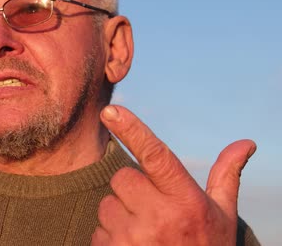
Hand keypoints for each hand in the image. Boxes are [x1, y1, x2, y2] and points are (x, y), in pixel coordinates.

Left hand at [92, 105, 255, 245]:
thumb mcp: (222, 215)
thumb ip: (226, 176)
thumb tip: (245, 143)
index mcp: (185, 200)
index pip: (156, 156)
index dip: (133, 130)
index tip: (111, 111)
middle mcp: (158, 217)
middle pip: (122, 178)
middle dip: (132, 189)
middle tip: (152, 209)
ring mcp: (133, 237)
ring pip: (107, 204)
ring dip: (120, 214)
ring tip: (145, 233)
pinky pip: (98, 230)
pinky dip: (110, 237)